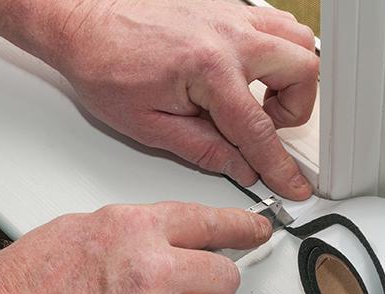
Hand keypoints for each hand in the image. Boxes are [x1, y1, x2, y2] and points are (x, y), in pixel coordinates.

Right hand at [0, 202, 270, 293]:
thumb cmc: (18, 293)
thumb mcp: (75, 231)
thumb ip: (132, 234)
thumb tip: (170, 241)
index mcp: (134, 230)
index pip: (211, 222)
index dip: (243, 229)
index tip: (259, 232)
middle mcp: (153, 271)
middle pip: (226, 279)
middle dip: (210, 290)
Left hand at [47, 0, 317, 198]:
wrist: (82, 20)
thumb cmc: (104, 62)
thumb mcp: (149, 125)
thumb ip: (204, 149)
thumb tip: (241, 167)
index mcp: (210, 68)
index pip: (259, 129)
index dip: (280, 165)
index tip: (293, 184)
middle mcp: (229, 35)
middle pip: (302, 72)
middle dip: (294, 110)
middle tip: (266, 127)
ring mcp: (232, 15)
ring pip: (299, 41)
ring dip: (292, 76)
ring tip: (261, 98)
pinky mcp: (229, 7)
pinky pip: (277, 24)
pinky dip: (277, 50)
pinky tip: (252, 72)